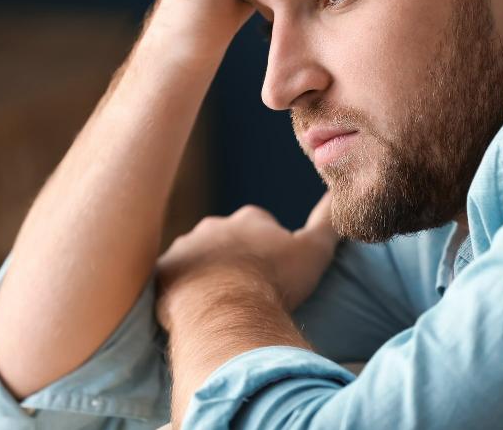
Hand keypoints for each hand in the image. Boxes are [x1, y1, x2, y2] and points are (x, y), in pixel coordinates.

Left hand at [154, 192, 337, 329]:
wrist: (224, 309)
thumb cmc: (273, 280)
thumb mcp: (313, 251)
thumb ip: (327, 222)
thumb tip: (338, 193)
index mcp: (249, 218)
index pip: (261, 225)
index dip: (270, 249)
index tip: (275, 272)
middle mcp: (214, 225)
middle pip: (227, 241)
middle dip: (236, 260)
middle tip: (248, 290)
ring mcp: (185, 248)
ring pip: (198, 260)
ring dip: (207, 276)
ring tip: (222, 305)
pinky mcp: (164, 272)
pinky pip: (173, 280)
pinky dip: (181, 292)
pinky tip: (193, 310)